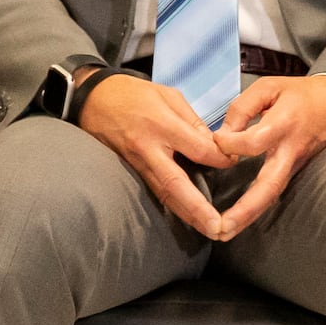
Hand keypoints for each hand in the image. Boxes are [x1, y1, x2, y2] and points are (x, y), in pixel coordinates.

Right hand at [78, 74, 237, 237]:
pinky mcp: (130, 171)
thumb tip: (214, 144)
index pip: (198, 149)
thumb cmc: (132, 93)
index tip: (234, 160)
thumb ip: (192, 120)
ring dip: (187, 215)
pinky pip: (153, 191)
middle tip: (218, 227)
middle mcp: (148, 148)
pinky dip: (172, 206)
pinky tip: (187, 218)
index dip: (220, 158)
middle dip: (198, 207)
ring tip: (209, 230)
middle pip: (176, 183)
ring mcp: (137, 163)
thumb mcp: (167, 95)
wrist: (91, 99)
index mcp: (161, 124)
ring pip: (164, 194)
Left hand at [210, 75, 325, 237]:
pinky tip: (238, 222)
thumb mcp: (270, 86)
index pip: (254, 142)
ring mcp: (295, 165)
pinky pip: (274, 192)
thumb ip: (242, 107)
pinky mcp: (294, 172)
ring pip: (272, 195)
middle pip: (269, 185)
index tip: (216, 140)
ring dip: (248, 216)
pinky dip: (256, 209)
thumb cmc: (301, 94)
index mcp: (284, 123)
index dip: (230, 143)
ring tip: (223, 233)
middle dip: (245, 208)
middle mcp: (290, 150)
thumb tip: (222, 134)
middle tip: (221, 227)